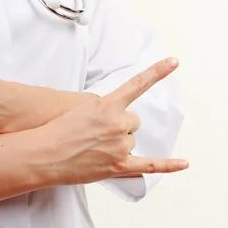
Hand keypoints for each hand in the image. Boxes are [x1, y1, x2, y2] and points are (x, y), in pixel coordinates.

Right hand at [30, 58, 188, 184]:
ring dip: (118, 144)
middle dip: (120, 126)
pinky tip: (183, 163)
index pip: (138, 84)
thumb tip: (114, 115)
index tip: (174, 62)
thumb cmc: (55, 129)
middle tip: (96, 132)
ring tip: (93, 148)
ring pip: (131, 141)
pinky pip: (149, 165)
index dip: (157, 72)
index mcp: (108, 105)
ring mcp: (120, 145)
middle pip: (133, 122)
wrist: (44, 153)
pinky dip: (168, 165)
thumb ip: (103, 107)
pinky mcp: (118, 166)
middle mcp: (118, 123)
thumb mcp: (79, 107)